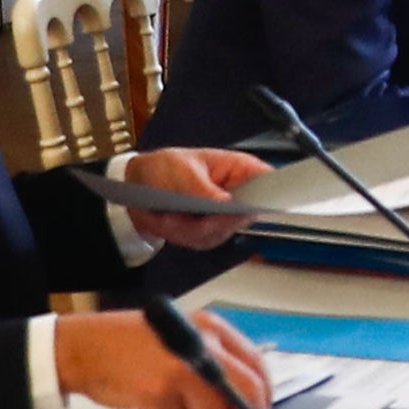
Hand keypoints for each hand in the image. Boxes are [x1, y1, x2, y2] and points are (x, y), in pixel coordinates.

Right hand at [53, 304, 266, 408]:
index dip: (263, 392)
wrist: (86, 347)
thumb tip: (243, 401)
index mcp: (210, 328)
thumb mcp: (182, 339)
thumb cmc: (135, 344)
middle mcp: (201, 345)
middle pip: (244, 389)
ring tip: (165, 392)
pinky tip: (148, 395)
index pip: (255, 362)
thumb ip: (214, 363)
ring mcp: (181, 369)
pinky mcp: (160, 392)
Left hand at [119, 147, 267, 251]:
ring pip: (221, 232)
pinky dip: (181, 234)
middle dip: (213, 220)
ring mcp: (225, 217)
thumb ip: (204, 188)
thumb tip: (227, 202)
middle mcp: (237, 195)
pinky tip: (167, 220)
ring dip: (190, 228)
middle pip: (245, 217)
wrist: (139, 185)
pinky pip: (203, 241)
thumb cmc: (165, 167)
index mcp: (238, 170)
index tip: (245, 205)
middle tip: (190, 213)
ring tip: (169, 215)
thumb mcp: (182, 170)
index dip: (268, 196)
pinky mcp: (211, 232)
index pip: (270, 183)